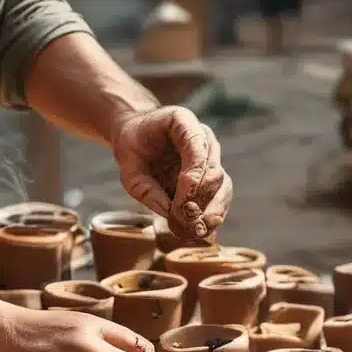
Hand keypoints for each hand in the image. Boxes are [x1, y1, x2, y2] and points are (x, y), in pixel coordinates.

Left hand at [112, 106, 231, 240]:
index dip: (194, 176)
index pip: (197, 147)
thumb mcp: (127, 166)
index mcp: (182, 121)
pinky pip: (220, 196)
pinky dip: (212, 215)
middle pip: (214, 171)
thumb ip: (144, 188)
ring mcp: (211, 157)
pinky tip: (200, 230)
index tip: (183, 202)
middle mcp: (203, 138)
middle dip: (201, 200)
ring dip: (212, 211)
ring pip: (223, 186)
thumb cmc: (132, 148)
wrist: (137, 138)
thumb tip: (169, 213)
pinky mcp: (211, 176)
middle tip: (184, 220)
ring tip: (196, 230)